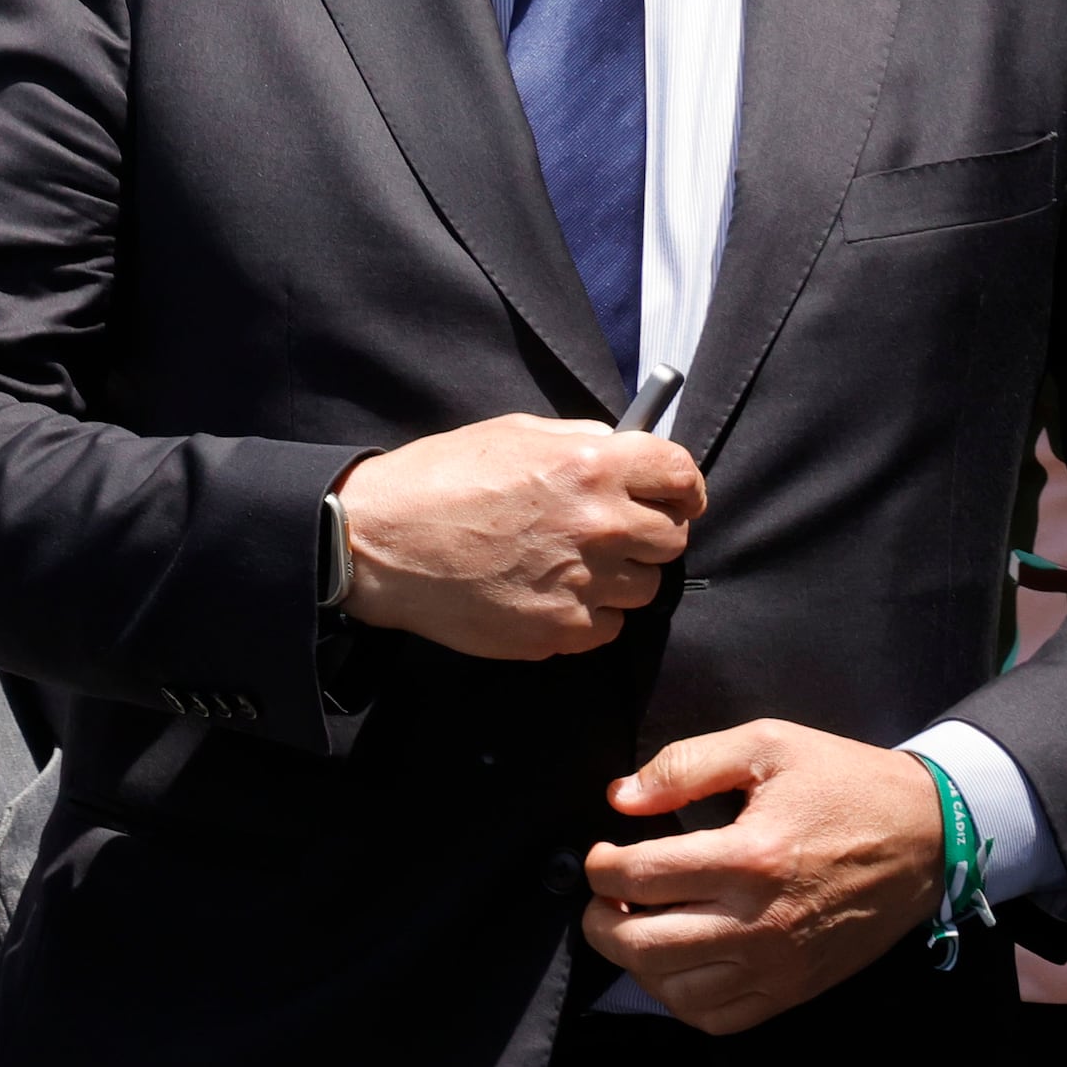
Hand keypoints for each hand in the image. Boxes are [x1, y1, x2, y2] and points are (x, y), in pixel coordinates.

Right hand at [336, 415, 704, 660]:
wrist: (381, 543)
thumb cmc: (439, 481)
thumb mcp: (515, 435)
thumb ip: (581, 441)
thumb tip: (628, 453)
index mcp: (591, 465)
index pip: (682, 476)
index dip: (685, 488)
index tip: (678, 498)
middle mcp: (598, 524)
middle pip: (672, 538)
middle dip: (649, 533)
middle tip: (613, 534)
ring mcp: (582, 583)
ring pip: (645, 588)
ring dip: (620, 578)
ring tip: (573, 566)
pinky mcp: (561, 631)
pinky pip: (609, 627)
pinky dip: (590, 615)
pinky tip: (551, 595)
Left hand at [582, 723, 948, 1035]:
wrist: (929, 836)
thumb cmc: (846, 784)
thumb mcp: (769, 745)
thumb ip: (687, 764)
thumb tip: (622, 797)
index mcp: (751, 855)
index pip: (639, 876)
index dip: (599, 864)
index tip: (603, 852)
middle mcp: (760, 921)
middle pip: (642, 945)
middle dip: (601, 920)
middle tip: (606, 895)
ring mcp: (779, 965)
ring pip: (672, 990)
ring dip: (636, 961)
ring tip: (637, 925)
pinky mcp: (795, 990)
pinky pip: (717, 1018)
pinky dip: (680, 998)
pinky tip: (677, 963)